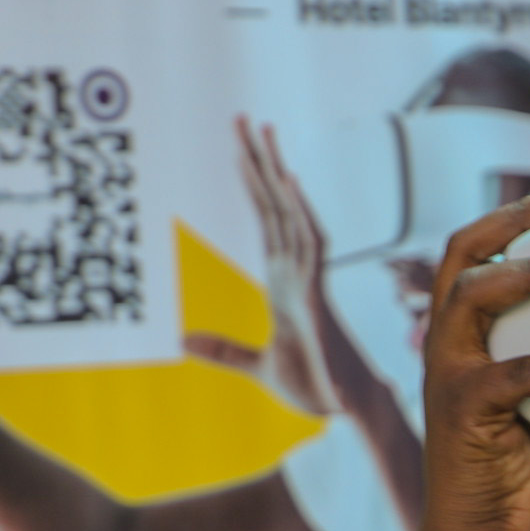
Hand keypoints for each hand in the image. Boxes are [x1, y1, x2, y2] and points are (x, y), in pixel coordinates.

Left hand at [188, 117, 341, 415]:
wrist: (347, 411)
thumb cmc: (315, 388)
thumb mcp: (257, 367)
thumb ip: (223, 352)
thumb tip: (182, 340)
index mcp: (284, 282)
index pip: (268, 221)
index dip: (256, 184)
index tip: (243, 148)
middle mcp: (296, 272)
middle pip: (276, 205)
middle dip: (260, 161)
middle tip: (245, 118)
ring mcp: (307, 280)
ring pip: (289, 214)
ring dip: (276, 172)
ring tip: (263, 132)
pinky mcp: (315, 297)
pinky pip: (308, 244)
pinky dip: (298, 210)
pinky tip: (286, 180)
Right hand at [416, 188, 529, 530]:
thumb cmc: (515, 467)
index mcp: (463, 334)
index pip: (475, 252)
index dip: (516, 217)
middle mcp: (448, 344)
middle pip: (467, 254)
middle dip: (519, 220)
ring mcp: (450, 374)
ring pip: (479, 296)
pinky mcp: (464, 410)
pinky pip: (521, 374)